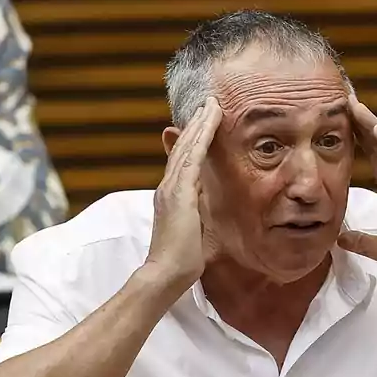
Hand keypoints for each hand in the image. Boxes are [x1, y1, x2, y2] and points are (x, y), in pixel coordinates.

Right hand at [143, 98, 222, 288]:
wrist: (165, 272)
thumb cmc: (180, 260)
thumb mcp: (191, 231)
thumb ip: (194, 215)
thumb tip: (201, 209)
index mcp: (170, 195)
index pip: (181, 160)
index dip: (190, 140)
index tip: (201, 124)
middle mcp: (168, 186)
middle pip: (182, 147)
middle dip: (195, 124)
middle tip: (207, 103)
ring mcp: (172, 187)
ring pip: (188, 146)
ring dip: (200, 123)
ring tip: (211, 104)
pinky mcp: (180, 191)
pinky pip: (193, 155)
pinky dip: (202, 135)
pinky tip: (211, 120)